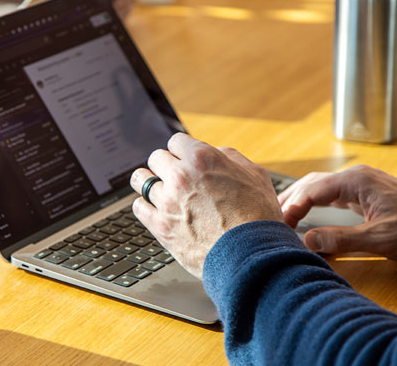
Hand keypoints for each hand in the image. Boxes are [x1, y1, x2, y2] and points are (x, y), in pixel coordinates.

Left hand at [130, 133, 282, 277]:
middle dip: (166, 165)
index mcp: (202, 158)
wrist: (251, 255)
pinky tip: (155, 209)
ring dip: (151, 183)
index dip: (182, 151)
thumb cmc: (258, 217)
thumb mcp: (255, 175)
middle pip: (156, 158)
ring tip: (159, 190)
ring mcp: (167, 201)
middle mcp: (180, 176)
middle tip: (174, 176)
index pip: (176, 141)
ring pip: (141, 180)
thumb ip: (231, 158)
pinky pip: (138, 207)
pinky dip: (145, 206)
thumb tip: (217, 153)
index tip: (183, 159)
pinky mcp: (160, 226)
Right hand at [278, 165, 396, 261]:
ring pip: (320, 185)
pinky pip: (331, 192)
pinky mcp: (365, 192)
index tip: (279, 221)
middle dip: (291, 198)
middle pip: (312, 182)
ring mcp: (361, 183)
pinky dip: (314, 200)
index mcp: (356, 181)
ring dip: (301, 198)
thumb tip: (309, 240)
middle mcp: (356, 177)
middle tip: (272, 215)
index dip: (292, 205)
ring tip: (283, 213)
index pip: (313, 188)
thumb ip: (342, 239)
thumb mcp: (379, 238)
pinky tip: (307, 210)